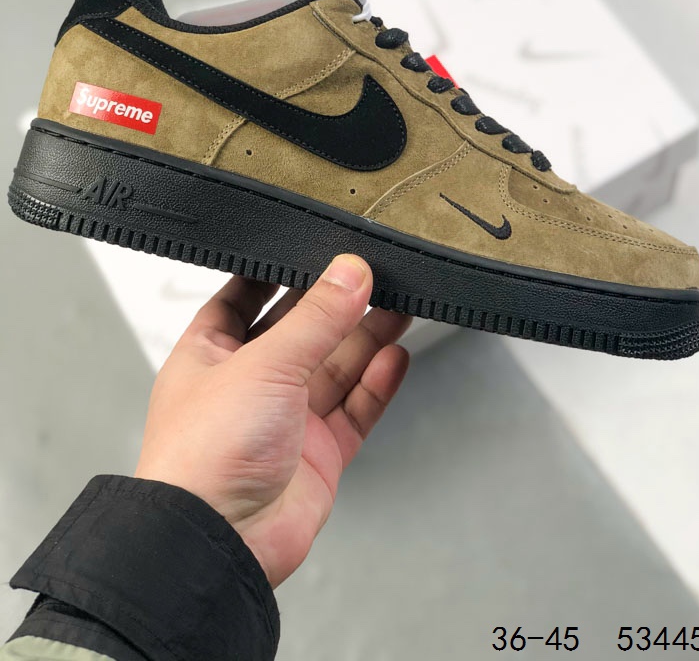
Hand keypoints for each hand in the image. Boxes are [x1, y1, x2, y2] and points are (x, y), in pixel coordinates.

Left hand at [134, 255, 409, 587]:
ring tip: (401, 305)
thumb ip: (315, 318)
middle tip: (377, 274)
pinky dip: (376, 385)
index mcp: (211, 354)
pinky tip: (396, 358)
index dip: (277, 272)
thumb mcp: (264, 363)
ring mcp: (285, 421)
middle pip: (301, 331)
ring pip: (335, 368)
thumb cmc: (206, 453)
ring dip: (366, 338)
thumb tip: (351, 272)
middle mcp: (248, 384)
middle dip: (337, 304)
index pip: (244, 298)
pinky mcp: (318, 455)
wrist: (218, 543)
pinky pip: (354, 410)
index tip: (313, 245)